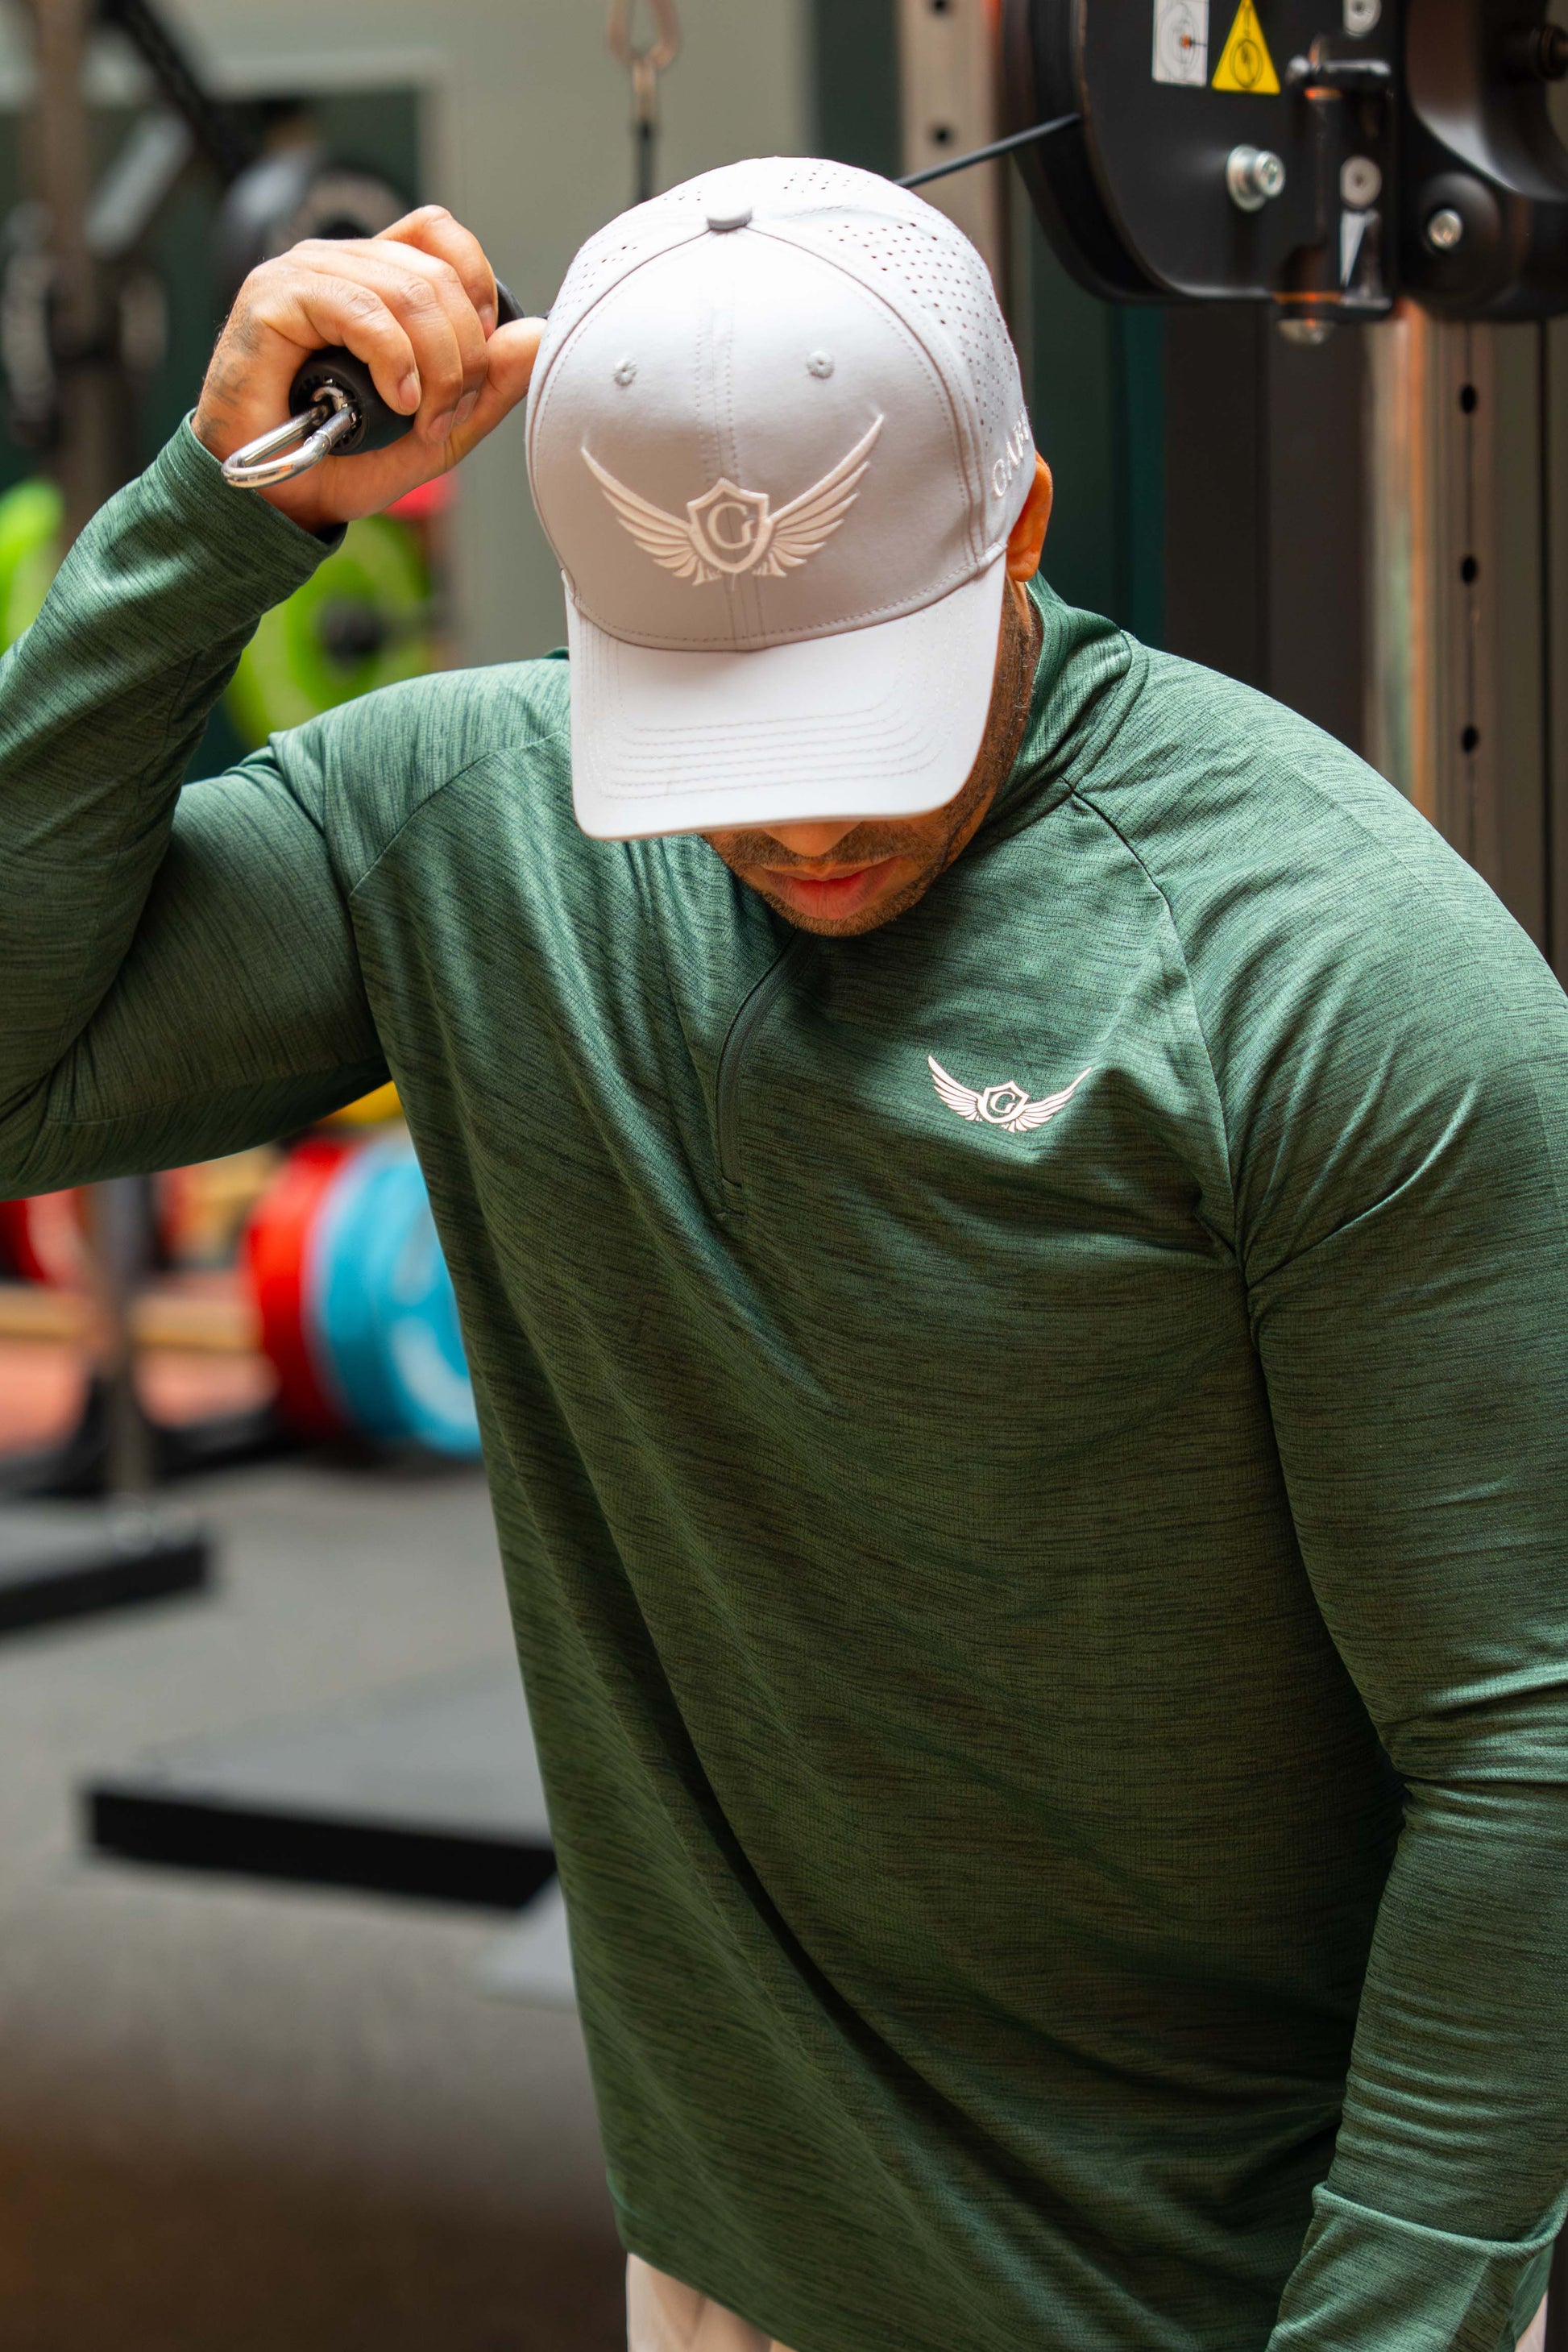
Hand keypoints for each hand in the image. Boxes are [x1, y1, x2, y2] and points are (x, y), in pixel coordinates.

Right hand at [193, 204, 544, 533]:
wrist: (275, 498)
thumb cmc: (340, 460)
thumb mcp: (437, 431)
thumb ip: (487, 387)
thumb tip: (537, 334)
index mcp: (374, 279)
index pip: (440, 237)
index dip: (476, 288)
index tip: (477, 362)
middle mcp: (339, 265)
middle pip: (436, 273)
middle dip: (464, 355)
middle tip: (448, 415)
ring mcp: (303, 275)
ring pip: (407, 289)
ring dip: (435, 365)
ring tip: (421, 417)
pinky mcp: (273, 298)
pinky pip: (360, 307)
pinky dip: (394, 358)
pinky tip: (396, 399)